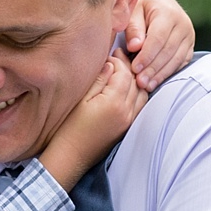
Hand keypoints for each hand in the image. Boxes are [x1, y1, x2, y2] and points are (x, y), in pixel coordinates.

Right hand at [37, 51, 147, 190]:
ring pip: (142, 93)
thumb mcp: (80, 99)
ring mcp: (129, 121)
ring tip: (123, 70)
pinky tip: (127, 88)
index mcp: (114, 102)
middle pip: (135, 81)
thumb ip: (98, 80)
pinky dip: (137, 93)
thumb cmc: (68, 128)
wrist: (70, 157)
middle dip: (127, 67)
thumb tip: (110, 65)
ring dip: (134, 80)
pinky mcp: (127, 128)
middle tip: (117, 56)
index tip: (108, 54)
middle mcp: (127, 112)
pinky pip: (140, 105)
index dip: (117, 60)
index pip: (124, 72)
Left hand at [125, 0, 194, 90]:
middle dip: (153, 69)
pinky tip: (156, 81)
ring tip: (146, 85)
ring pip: (176, 59)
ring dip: (161, 74)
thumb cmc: (140, 5)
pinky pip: (181, 62)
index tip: (134, 68)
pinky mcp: (189, 45)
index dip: (147, 55)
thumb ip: (133, 27)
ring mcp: (189, 35)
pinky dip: (168, 73)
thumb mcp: (132, 10)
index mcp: (168, 12)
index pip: (158, 38)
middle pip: (168, 51)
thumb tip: (134, 47)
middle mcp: (183, 23)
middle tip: (139, 82)